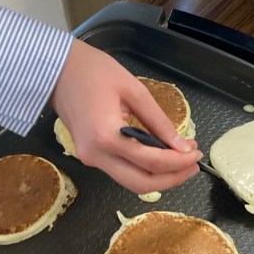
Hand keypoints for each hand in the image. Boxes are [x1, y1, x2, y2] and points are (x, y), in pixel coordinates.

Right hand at [51, 39, 202, 192]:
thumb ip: (159, 122)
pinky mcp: (88, 155)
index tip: (197, 153)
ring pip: (131, 182)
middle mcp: (96, 155)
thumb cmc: (94, 71)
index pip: (151, 162)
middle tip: (194, 165)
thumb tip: (182, 147)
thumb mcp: (134, 90)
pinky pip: (120, 171)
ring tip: (181, 159)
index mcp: (107, 136)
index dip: (179, 162)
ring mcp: (89, 158)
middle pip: (141, 184)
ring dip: (158, 177)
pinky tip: (159, 155)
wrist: (57, 69)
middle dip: (172, 179)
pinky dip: (143, 168)